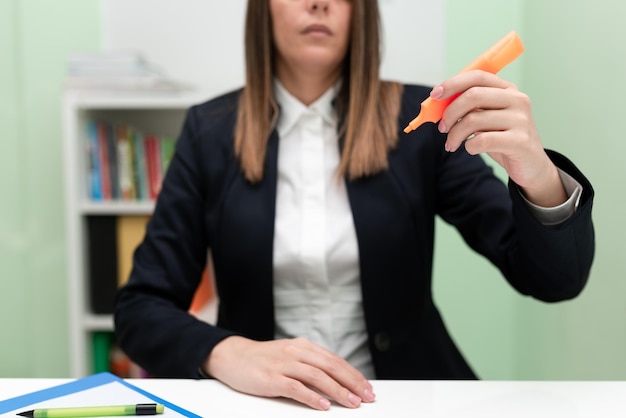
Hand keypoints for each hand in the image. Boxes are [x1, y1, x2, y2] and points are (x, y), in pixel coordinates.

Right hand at [203, 336, 375, 409]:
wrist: (232, 356)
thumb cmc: (263, 359)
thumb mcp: (290, 354)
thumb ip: (310, 363)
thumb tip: (337, 378)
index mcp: (303, 346)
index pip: (335, 360)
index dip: (353, 374)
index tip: (367, 387)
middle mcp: (296, 352)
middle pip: (331, 367)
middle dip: (352, 382)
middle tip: (367, 397)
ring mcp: (283, 364)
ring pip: (317, 377)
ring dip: (338, 391)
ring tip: (352, 403)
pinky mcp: (271, 378)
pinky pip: (295, 388)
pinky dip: (311, 397)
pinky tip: (323, 405)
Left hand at [433, 70, 566, 206]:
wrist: (531, 165)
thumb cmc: (502, 139)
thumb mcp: (487, 119)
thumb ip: (469, 107)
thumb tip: (438, 102)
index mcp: (508, 90)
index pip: (478, 77)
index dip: (453, 83)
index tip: (435, 94)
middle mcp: (517, 100)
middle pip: (473, 96)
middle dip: (450, 112)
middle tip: (442, 128)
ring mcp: (521, 120)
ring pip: (473, 120)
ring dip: (455, 134)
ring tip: (451, 144)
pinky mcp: (520, 141)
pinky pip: (482, 141)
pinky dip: (469, 146)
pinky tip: (471, 149)